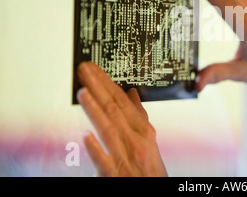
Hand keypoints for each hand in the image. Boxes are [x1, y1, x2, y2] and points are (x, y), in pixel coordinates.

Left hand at [76, 62, 167, 176]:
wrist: (156, 192)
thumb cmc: (151, 169)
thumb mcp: (149, 140)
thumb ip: (138, 116)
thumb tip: (132, 93)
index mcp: (143, 131)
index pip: (122, 102)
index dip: (107, 84)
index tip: (95, 70)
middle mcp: (135, 142)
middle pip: (114, 111)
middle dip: (98, 88)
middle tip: (84, 70)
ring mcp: (126, 159)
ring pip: (109, 131)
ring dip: (95, 111)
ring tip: (83, 92)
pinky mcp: (115, 177)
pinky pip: (105, 162)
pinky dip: (96, 149)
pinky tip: (85, 136)